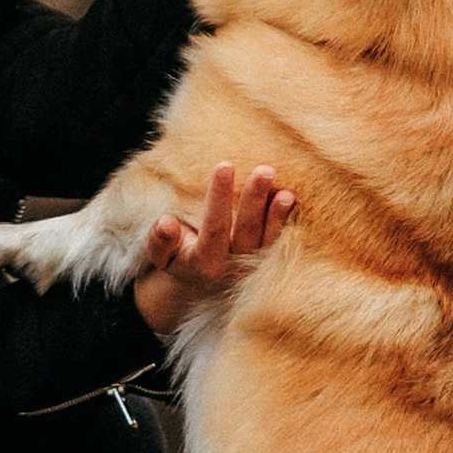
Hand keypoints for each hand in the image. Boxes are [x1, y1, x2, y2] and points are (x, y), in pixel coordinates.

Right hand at [133, 161, 296, 337]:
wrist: (198, 288)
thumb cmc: (177, 259)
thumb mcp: (159, 254)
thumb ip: (159, 240)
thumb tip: (166, 223)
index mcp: (204, 264)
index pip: (214, 227)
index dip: (219, 197)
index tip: (224, 165)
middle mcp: (232, 267)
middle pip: (246, 233)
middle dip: (255, 200)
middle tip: (264, 170)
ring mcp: (252, 267)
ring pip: (268, 242)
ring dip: (278, 217)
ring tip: (286, 193)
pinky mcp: (267, 264)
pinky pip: (280, 245)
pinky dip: (287, 225)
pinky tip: (293, 203)